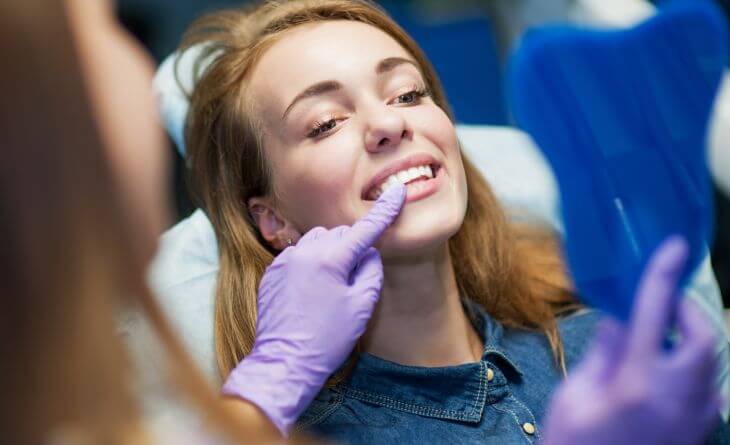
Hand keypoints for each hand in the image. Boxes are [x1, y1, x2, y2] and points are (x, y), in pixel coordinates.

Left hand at [222, 184, 405, 434]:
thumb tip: (369, 253)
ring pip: (316, 242)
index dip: (384, 211)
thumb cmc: (327, 338)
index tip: (397, 193)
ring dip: (330, 253)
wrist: (284, 363)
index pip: (365, 229)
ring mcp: (284, 261)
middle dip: (352, 248)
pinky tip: (312, 292)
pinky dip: (310, 264)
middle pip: (339, 235)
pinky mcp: (272, 273)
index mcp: (330, 259)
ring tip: (332, 287)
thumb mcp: (361, 306)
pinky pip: (298, 256)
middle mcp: (304, 252)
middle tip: (356, 279)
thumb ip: (371, 271)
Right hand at [542, 236, 720, 444]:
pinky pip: (710, 392)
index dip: (663, 275)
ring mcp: (696, 419)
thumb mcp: (575, 397)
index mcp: (638, 383)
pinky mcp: (700, 433)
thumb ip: (603, 355)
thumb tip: (620, 321)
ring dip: (692, 342)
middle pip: (705, 339)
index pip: (655, 314)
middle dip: (689, 313)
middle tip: (664, 304)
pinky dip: (693, 372)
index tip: (673, 247)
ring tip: (661, 339)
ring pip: (712, 365)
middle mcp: (678, 398)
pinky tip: (666, 377)